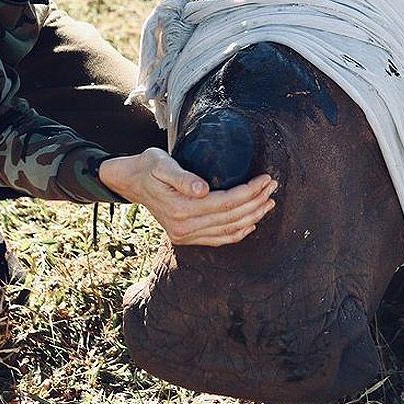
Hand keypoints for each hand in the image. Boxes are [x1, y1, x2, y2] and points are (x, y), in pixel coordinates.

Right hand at [99, 147, 276, 246]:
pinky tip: (251, 224)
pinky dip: (237, 233)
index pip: (225, 203)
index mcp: (181, 209)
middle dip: (256, 202)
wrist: (130, 181)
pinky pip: (218, 239)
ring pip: (228, 231)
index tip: (265, 178)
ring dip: (252, 217)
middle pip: (231, 218)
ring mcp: (185, 235)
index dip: (249, 192)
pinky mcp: (185, 237)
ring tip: (269, 202)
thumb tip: (202, 189)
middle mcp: (184, 227)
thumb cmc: (148, 166)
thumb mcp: (161, 164)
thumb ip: (182, 177)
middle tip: (273, 186)